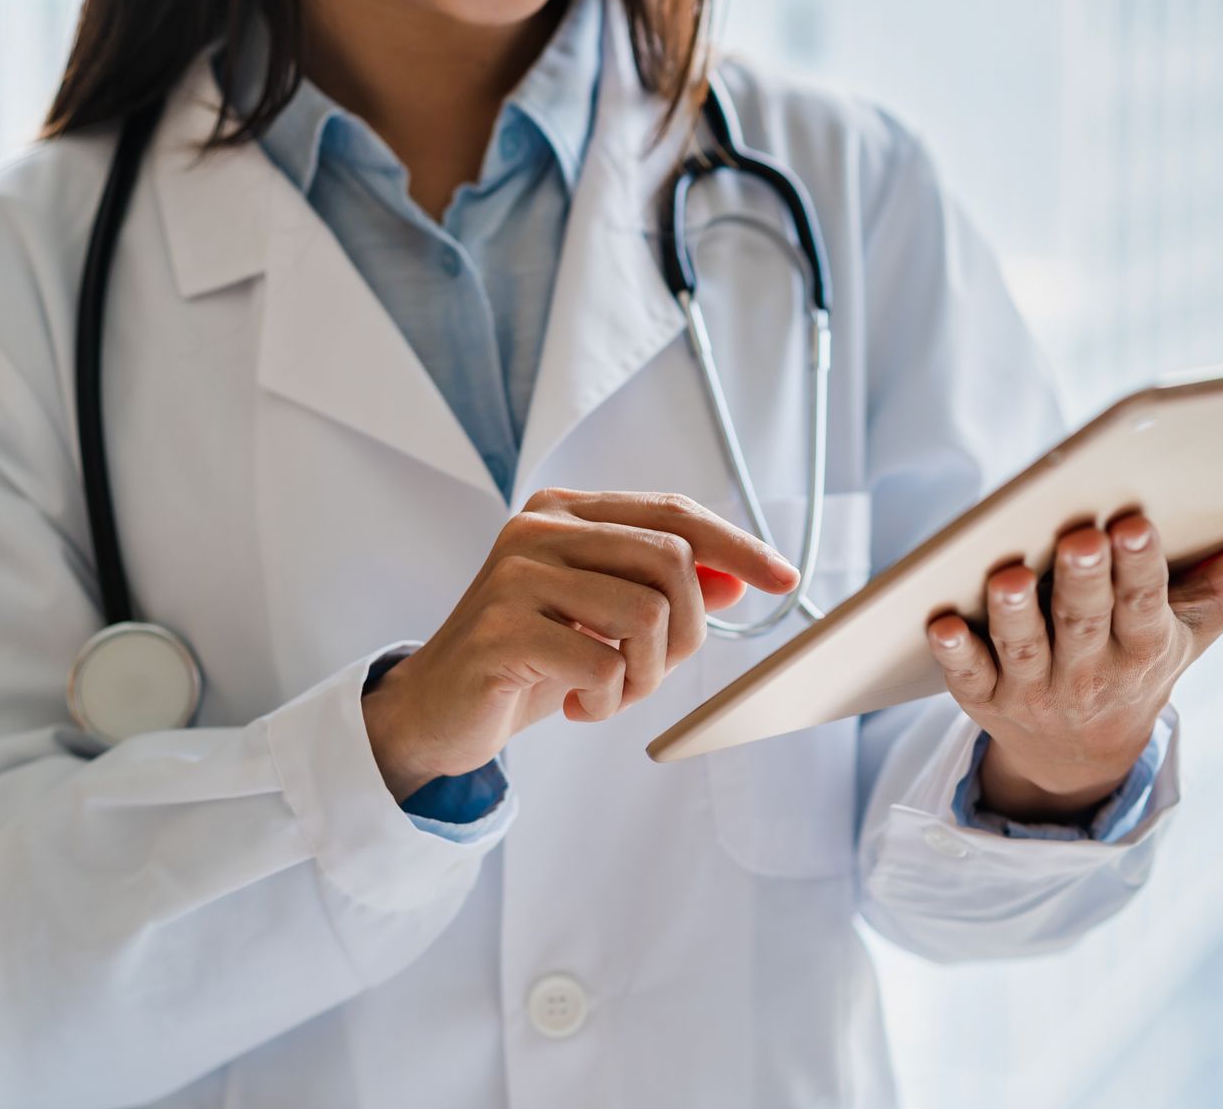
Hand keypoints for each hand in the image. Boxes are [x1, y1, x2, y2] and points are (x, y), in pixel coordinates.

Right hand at [363, 489, 798, 800]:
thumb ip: (665, 592)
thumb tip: (738, 580)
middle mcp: (539, 528)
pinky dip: (606, 700)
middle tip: (652, 672)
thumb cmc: (529, 660)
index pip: (675, 513)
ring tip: (609, 692)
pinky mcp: (500, 628)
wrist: (437, 710)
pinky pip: (601, 664)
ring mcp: (515, 574)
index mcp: (566, 511)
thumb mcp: (606, 621)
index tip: (784, 580)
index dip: (738, 546)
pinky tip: (576, 707)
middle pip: (672, 561)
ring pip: (646, 614)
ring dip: (645, 675)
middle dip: (687, 631)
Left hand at [925, 505, 1222, 822]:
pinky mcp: (986, 698)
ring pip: (1023, 648)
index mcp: (1146, 646)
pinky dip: (953, 653)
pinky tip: (938, 623)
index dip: (1140, 569)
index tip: (1135, 525)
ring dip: (1013, 614)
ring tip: (1007, 576)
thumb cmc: (1147, 655)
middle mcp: (1091, 672)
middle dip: (1083, 580)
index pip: (1145, 605)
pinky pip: (966, 677)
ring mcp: (1035, 689)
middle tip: (1079, 538)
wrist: (1084, 753)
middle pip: (1084, 622)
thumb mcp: (1204, 622)